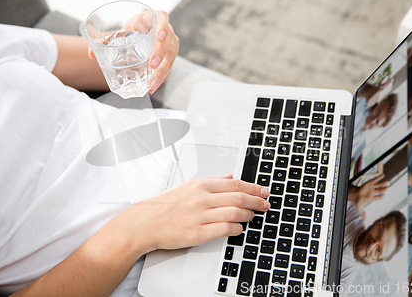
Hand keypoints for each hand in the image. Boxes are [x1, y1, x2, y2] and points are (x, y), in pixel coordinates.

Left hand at [88, 10, 178, 93]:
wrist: (140, 33)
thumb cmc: (131, 30)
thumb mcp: (120, 32)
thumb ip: (106, 40)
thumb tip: (90, 54)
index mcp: (153, 18)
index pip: (163, 18)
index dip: (163, 26)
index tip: (159, 36)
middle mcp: (165, 31)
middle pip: (170, 40)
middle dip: (162, 53)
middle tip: (152, 64)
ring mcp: (169, 44)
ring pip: (171, 56)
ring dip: (163, 71)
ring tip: (152, 83)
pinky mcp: (169, 56)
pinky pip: (169, 67)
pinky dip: (161, 77)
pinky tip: (152, 87)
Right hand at [123, 176, 269, 252]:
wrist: (145, 223)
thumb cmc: (165, 206)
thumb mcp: (188, 186)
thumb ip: (212, 181)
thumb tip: (230, 177)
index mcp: (200, 185)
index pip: (234, 184)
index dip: (253, 188)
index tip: (264, 192)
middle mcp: (201, 198)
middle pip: (238, 197)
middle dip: (256, 201)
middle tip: (265, 204)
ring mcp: (199, 216)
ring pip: (234, 213)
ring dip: (248, 215)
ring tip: (251, 216)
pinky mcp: (197, 233)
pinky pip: (225, 229)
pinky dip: (236, 228)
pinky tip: (238, 228)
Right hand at [349, 174, 387, 219]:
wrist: (354, 194)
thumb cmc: (357, 200)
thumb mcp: (360, 208)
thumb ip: (362, 213)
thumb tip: (364, 219)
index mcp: (371, 197)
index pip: (378, 197)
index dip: (381, 197)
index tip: (384, 196)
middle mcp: (372, 192)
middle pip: (379, 190)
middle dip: (383, 189)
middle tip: (387, 188)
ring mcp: (371, 187)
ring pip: (378, 185)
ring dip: (383, 184)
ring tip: (387, 182)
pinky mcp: (369, 183)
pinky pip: (375, 179)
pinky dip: (379, 177)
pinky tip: (383, 175)